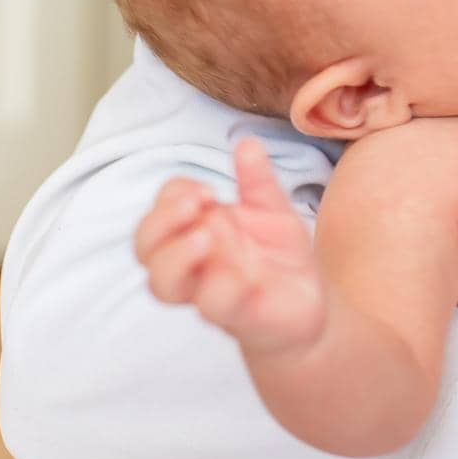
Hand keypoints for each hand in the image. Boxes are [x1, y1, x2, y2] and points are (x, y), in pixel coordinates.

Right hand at [134, 138, 326, 355]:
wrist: (312, 305)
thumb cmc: (281, 258)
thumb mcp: (274, 211)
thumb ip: (259, 182)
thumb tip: (246, 143)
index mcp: (197, 230)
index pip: (161, 209)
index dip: (172, 196)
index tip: (206, 192)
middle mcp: (193, 263)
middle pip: (144, 246)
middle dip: (160, 223)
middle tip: (195, 208)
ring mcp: (209, 291)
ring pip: (161, 284)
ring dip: (175, 258)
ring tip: (205, 238)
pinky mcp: (235, 315)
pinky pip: (212, 304)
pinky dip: (221, 286)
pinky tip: (242, 274)